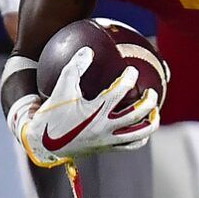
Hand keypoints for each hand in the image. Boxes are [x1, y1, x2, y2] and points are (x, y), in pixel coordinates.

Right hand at [13, 48, 158, 167]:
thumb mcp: (61, 88)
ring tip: (155, 111)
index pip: (120, 91)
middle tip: (152, 91)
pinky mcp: (107, 148)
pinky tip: (143, 128)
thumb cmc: (52, 113)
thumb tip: (88, 49)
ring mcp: (108, 139)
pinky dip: (141, 137)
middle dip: (148, 101)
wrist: (43, 143)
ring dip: (151, 122)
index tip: (132, 70)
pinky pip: (131, 145)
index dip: (129, 78)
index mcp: (96, 110)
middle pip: (137, 114)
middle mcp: (105, 126)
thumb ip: (74, 68)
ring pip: (139, 133)